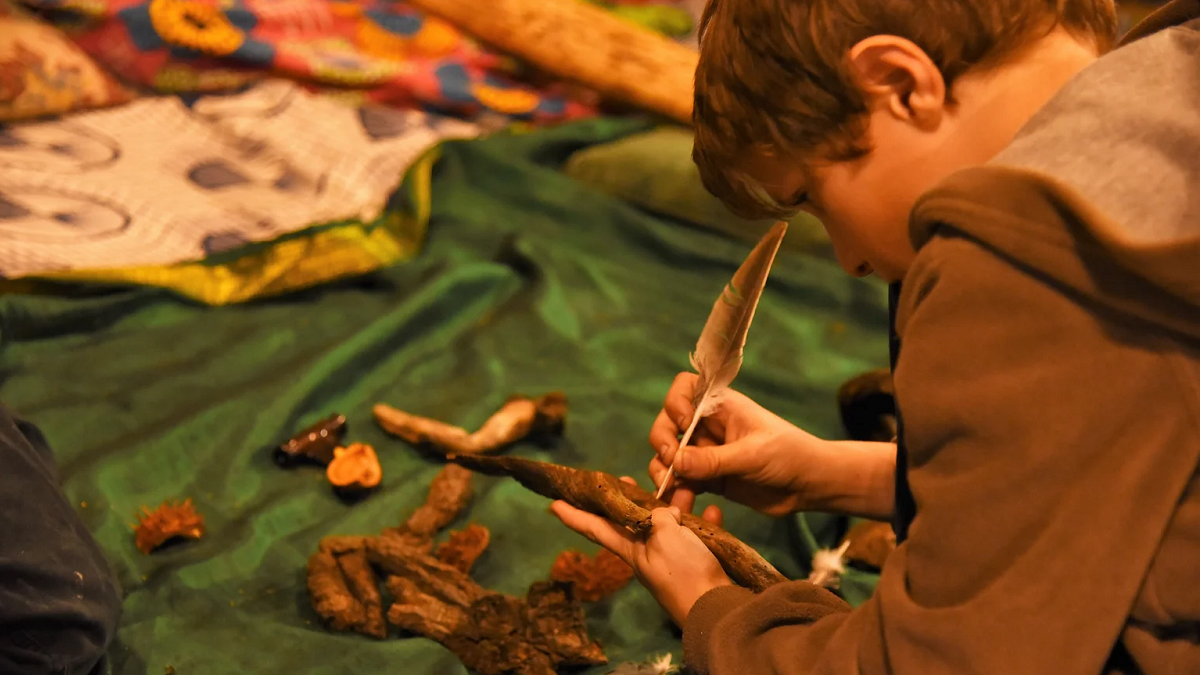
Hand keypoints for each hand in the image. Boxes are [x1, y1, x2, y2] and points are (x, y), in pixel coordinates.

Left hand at [550, 478, 732, 625]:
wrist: (717, 608)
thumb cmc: (684, 573)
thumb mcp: (664, 538)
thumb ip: (659, 518)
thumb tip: (666, 513)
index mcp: (631, 549)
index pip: (595, 528)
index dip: (574, 516)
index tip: (553, 504)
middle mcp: (648, 552)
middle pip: (632, 520)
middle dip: (628, 499)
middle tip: (626, 479)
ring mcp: (673, 558)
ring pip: (669, 523)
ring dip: (675, 504)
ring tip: (681, 485)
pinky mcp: (698, 562)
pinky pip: (698, 535)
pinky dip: (704, 522)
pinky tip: (713, 511)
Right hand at [649, 372, 843, 516]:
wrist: (809, 485)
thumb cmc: (789, 455)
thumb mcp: (752, 455)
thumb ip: (713, 460)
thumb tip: (674, 462)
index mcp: (721, 406)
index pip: (684, 388)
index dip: (675, 402)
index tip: (684, 424)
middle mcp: (709, 425)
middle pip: (667, 423)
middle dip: (661, 440)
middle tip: (669, 461)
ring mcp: (706, 452)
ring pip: (669, 455)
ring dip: (663, 470)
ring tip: (671, 488)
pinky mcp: (709, 478)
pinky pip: (681, 481)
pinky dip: (675, 491)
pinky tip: (681, 502)